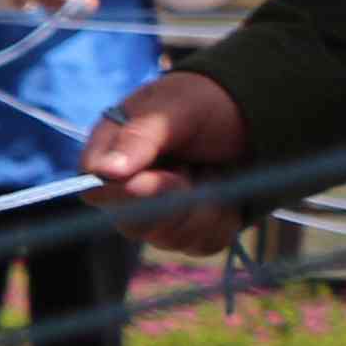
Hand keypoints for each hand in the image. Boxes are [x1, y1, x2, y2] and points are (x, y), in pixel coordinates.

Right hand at [85, 70, 256, 256]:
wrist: (249, 112)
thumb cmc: (204, 101)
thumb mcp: (175, 108)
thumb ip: (139, 136)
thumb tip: (104, 171)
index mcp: (109, 158)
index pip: (96, 193)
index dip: (127, 194)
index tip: (164, 177)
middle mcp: (126, 193)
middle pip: (132, 224)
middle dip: (172, 201)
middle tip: (193, 169)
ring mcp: (159, 216)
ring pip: (171, 238)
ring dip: (202, 208)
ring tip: (211, 171)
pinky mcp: (191, 231)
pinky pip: (202, 244)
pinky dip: (222, 220)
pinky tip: (224, 190)